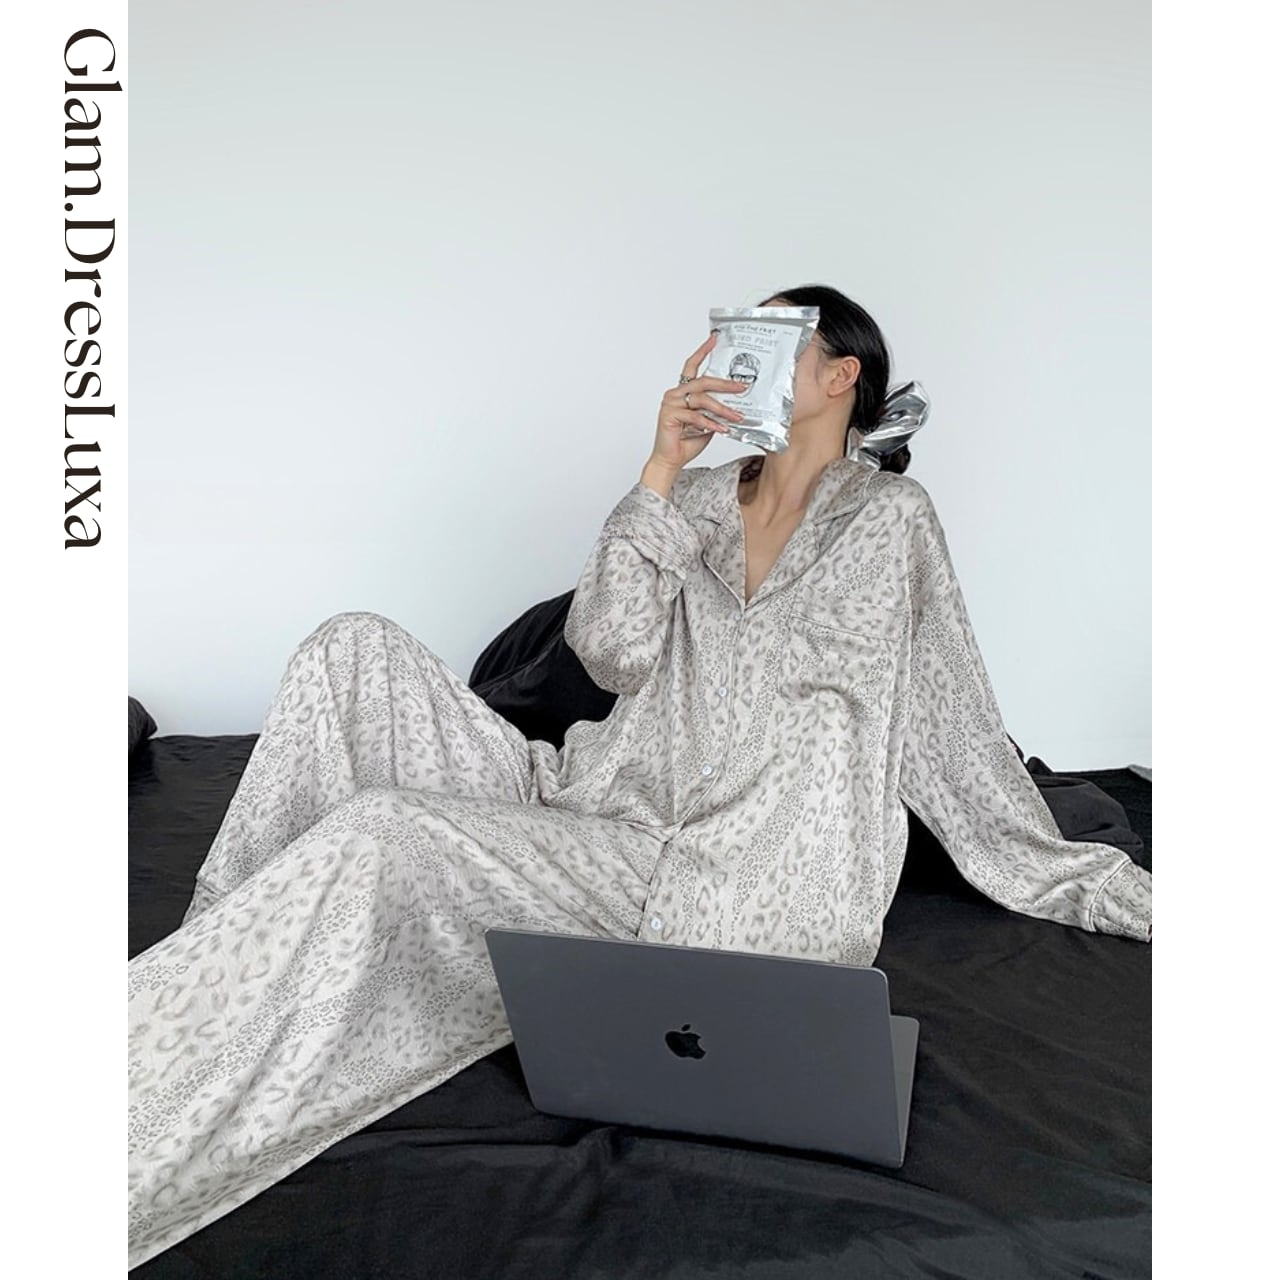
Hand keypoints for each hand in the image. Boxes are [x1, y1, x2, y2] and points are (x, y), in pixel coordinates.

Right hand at [647, 332, 748, 475]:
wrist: (670, 460)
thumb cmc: (687, 441)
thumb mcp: (707, 421)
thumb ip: (715, 409)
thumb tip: (736, 403)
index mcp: (682, 391)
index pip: (692, 365)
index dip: (703, 351)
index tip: (714, 339)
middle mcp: (675, 394)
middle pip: (703, 381)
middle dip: (725, 384)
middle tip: (741, 387)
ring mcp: (671, 403)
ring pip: (702, 399)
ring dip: (722, 409)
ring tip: (737, 417)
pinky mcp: (669, 416)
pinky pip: (696, 417)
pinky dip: (711, 423)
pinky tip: (723, 429)